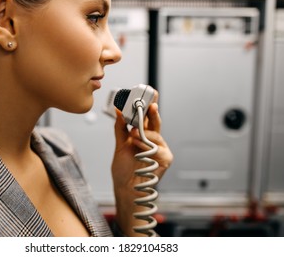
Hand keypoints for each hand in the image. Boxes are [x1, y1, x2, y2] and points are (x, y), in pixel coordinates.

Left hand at [111, 92, 172, 235]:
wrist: (126, 188)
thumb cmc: (124, 170)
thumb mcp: (119, 145)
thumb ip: (120, 128)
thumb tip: (118, 111)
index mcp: (142, 136)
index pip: (146, 117)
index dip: (147, 106)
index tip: (146, 94)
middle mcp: (153, 141)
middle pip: (155, 121)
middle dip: (152, 110)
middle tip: (150, 102)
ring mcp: (160, 149)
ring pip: (155, 133)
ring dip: (143, 135)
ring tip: (133, 137)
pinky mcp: (165, 158)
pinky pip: (158, 147)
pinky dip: (147, 147)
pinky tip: (140, 149)